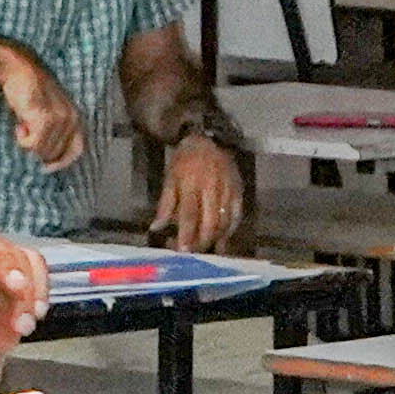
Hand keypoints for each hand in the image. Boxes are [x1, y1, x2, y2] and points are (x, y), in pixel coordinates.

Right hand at [0, 48, 86, 172]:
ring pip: (43, 151)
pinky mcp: (45, 119)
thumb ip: (54, 129)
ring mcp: (60, 120)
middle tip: (27, 131)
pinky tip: (19, 126)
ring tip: (23, 124)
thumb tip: (47, 156)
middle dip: (38, 149)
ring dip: (28, 142)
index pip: (77, 150)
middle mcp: (72, 119)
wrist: (19, 69)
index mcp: (76, 117)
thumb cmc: (31, 90)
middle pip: (55, 153)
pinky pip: (33, 145)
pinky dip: (23, 140)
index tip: (46, 168)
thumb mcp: (49, 110)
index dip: (62, 162)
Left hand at [151, 130, 245, 251]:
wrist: (209, 140)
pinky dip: (231, 229)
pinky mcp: (238, 191)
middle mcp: (211, 189)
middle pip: (210, 222)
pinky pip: (237, 214)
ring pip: (225, 221)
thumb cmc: (185, 161)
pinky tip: (224, 238)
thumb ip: (165, 205)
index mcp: (191, 185)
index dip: (187, 234)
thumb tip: (155, 227)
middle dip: (203, 241)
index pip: (190, 215)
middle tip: (195, 253)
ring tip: (208, 249)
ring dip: (217, 238)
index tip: (183, 250)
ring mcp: (227, 190)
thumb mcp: (170, 179)